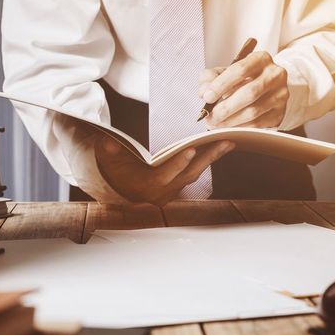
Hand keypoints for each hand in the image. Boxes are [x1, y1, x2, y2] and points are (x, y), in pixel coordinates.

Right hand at [96, 136, 234, 205]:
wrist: (116, 190)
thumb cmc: (113, 172)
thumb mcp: (107, 161)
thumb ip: (108, 152)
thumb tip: (108, 143)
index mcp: (146, 186)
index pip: (165, 175)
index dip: (178, 163)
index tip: (191, 149)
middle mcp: (162, 192)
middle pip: (189, 174)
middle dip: (208, 158)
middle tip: (226, 142)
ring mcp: (171, 191)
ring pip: (195, 174)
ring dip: (211, 158)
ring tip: (227, 142)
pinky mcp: (177, 187)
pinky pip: (194, 173)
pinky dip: (205, 161)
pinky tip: (217, 148)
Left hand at [198, 51, 288, 128]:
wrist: (264, 88)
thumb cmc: (241, 79)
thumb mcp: (224, 73)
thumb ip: (210, 78)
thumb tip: (204, 92)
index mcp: (261, 59)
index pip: (240, 70)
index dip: (221, 85)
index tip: (207, 97)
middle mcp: (275, 75)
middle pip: (249, 93)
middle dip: (225, 108)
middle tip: (210, 117)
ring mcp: (280, 94)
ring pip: (253, 111)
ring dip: (230, 121)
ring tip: (216, 124)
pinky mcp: (280, 112)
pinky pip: (258, 124)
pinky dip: (240, 128)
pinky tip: (229, 127)